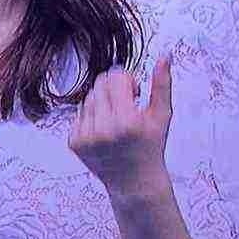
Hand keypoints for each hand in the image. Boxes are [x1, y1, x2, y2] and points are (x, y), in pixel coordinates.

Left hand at [69, 56, 173, 195]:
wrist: (135, 183)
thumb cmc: (150, 147)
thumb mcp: (162, 116)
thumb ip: (162, 84)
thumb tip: (165, 56)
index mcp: (126, 121)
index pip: (114, 77)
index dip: (127, 81)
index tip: (135, 93)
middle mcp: (103, 129)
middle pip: (100, 83)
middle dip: (114, 89)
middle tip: (126, 106)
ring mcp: (86, 137)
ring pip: (88, 97)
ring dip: (102, 102)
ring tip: (116, 120)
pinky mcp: (74, 142)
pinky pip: (79, 113)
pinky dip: (92, 117)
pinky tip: (105, 131)